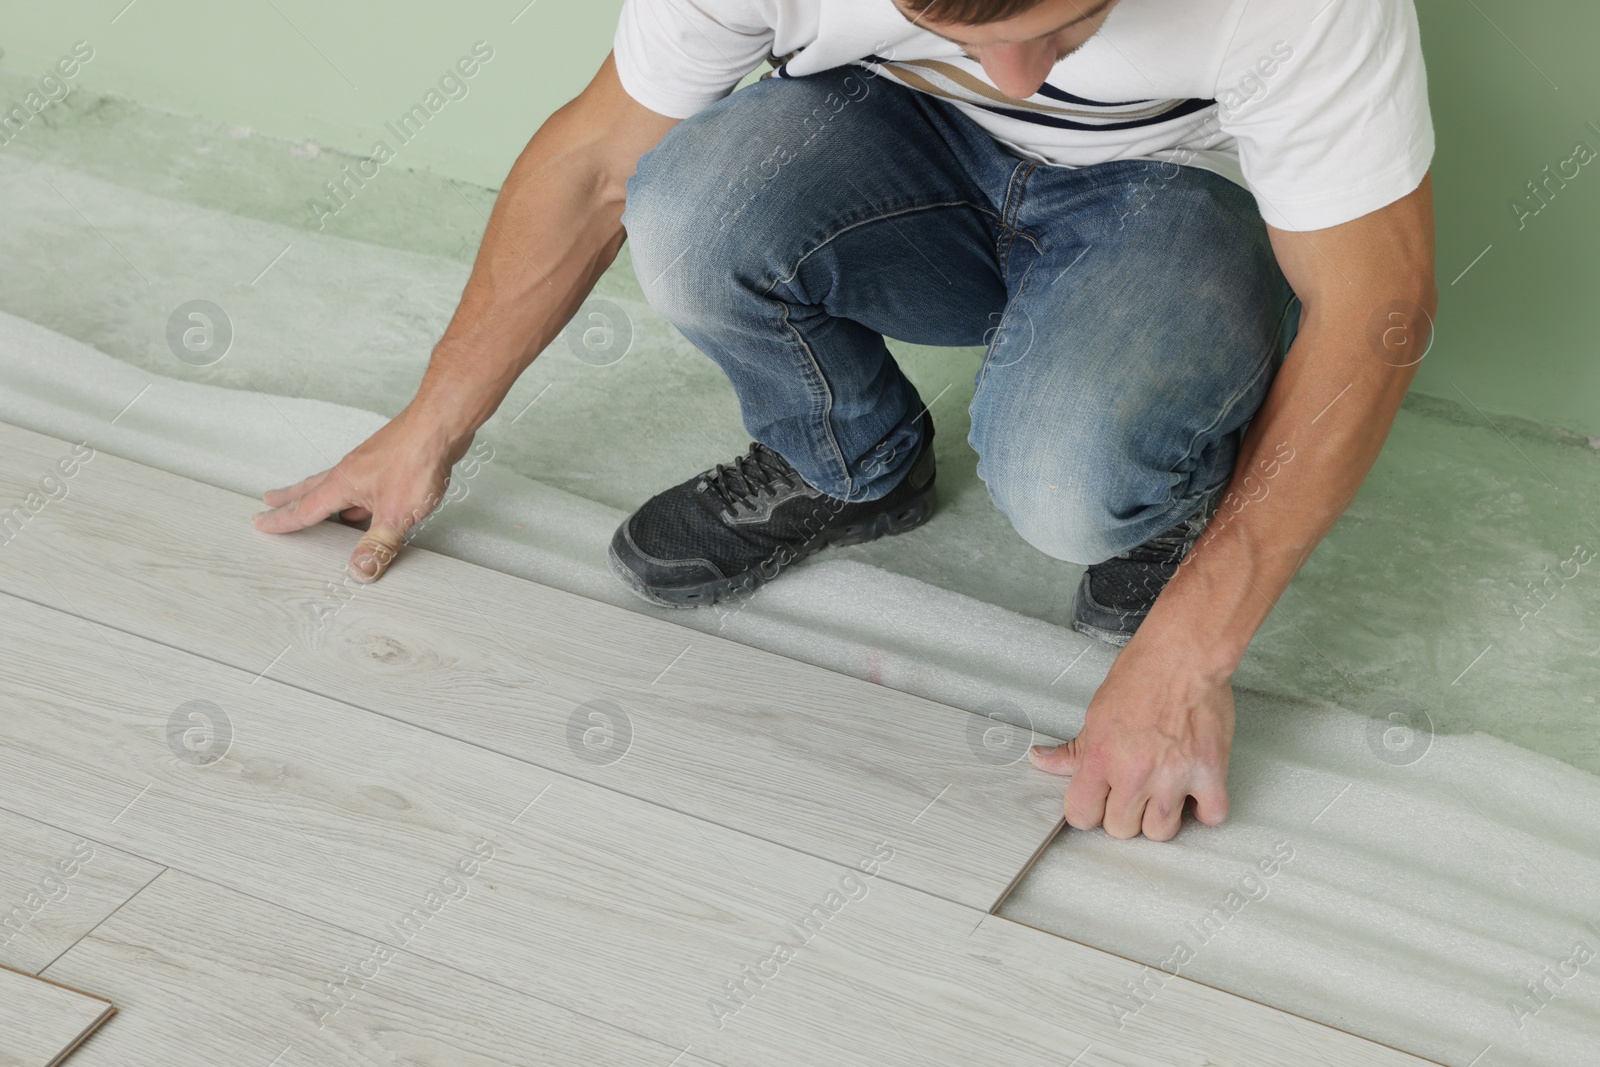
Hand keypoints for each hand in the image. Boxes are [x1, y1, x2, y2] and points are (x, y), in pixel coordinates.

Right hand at [251, 402, 474, 581]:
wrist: (441, 425)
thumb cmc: (417, 460)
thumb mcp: (396, 514)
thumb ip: (378, 545)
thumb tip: (359, 571)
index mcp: (342, 484)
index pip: (304, 508)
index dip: (282, 520)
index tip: (260, 523)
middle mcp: (350, 472)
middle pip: (312, 489)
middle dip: (290, 498)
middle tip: (269, 502)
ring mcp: (369, 465)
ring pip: (337, 486)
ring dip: (321, 497)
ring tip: (311, 505)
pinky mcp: (388, 463)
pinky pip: (362, 484)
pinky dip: (353, 497)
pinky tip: (364, 504)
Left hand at [1027, 631, 1234, 839]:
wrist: (1182, 656)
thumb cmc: (1140, 678)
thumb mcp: (1095, 714)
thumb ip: (1072, 750)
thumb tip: (1041, 761)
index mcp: (1101, 759)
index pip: (1081, 816)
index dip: (1089, 811)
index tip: (1099, 801)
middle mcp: (1135, 774)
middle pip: (1121, 830)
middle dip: (1125, 813)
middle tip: (1134, 789)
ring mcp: (1174, 777)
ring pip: (1161, 832)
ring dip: (1161, 816)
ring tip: (1163, 791)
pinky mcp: (1210, 773)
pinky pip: (1210, 817)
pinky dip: (1205, 810)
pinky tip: (1195, 793)